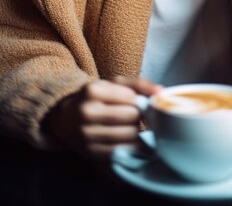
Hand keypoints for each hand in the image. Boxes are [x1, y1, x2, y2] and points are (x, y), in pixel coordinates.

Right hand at [43, 77, 162, 158]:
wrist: (65, 117)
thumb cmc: (96, 97)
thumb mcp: (114, 83)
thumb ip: (139, 84)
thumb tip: (161, 92)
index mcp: (92, 91)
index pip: (130, 98)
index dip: (138, 101)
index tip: (136, 102)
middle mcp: (86, 113)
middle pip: (131, 117)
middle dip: (137, 116)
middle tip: (133, 115)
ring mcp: (86, 135)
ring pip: (128, 135)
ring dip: (135, 131)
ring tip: (128, 125)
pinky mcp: (90, 152)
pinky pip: (121, 151)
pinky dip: (128, 146)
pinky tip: (125, 138)